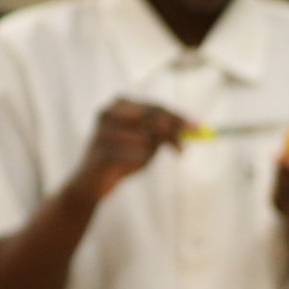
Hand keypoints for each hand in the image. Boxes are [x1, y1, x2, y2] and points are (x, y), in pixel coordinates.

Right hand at [72, 98, 186, 202]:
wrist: (91, 183)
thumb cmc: (122, 160)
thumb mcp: (147, 146)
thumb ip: (165, 135)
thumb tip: (191, 130)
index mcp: (120, 104)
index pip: (156, 107)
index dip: (178, 118)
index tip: (198, 127)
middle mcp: (109, 112)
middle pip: (152, 117)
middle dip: (173, 132)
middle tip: (184, 149)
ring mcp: (103, 129)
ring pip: (146, 139)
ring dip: (149, 154)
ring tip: (137, 162)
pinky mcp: (102, 150)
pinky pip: (135, 156)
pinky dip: (137, 163)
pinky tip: (124, 168)